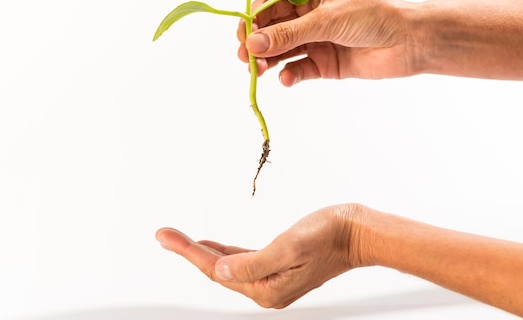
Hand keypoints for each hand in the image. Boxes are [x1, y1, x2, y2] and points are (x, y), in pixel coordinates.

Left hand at [155, 204, 360, 307]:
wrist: (357, 233)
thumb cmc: (330, 236)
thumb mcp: (289, 247)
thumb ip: (252, 263)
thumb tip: (220, 271)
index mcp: (267, 288)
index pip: (217, 269)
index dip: (189, 252)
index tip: (166, 237)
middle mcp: (267, 289)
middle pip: (218, 270)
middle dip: (189, 251)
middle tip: (165, 235)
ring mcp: (272, 279)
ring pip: (228, 266)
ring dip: (203, 252)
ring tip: (180, 240)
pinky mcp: (278, 267)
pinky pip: (242, 262)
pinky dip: (224, 253)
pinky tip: (213, 247)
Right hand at [237, 0, 417, 85]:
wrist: (409, 41)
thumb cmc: (371, 15)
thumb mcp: (327, 20)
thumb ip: (289, 34)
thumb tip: (253, 43)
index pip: (270, 4)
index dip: (253, 19)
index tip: (243, 36)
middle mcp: (307, 17)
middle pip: (272, 30)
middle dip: (257, 43)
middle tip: (246, 58)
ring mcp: (315, 41)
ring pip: (282, 51)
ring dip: (269, 60)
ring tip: (261, 70)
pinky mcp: (324, 64)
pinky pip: (298, 69)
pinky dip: (289, 75)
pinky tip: (286, 78)